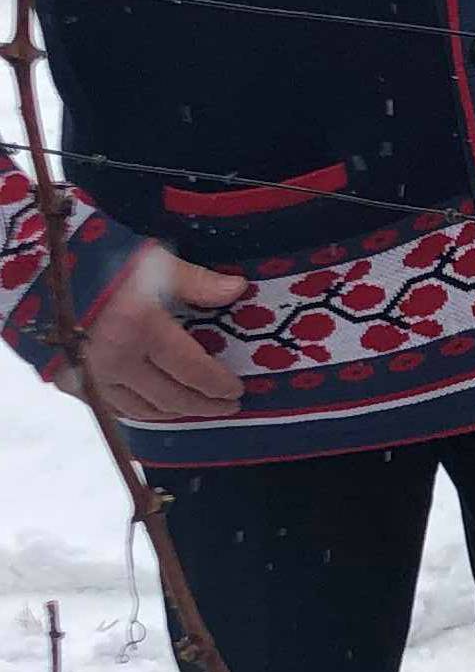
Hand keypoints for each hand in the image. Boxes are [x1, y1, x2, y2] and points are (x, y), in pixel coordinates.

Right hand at [56, 244, 247, 425]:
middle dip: (204, 405)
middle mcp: (118, 360)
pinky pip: (114, 407)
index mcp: (141, 328)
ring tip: (196, 409)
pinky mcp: (72, 381)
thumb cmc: (101, 258)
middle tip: (227, 407)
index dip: (217, 385)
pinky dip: (140, 412)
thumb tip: (238, 290)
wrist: (40, 271)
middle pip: (171, 397)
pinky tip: (154, 408)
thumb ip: (195, 281)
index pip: (192, 371)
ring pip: (143, 409)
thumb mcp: (152, 261)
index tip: (236, 390)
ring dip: (174, 413)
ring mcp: (93, 376)